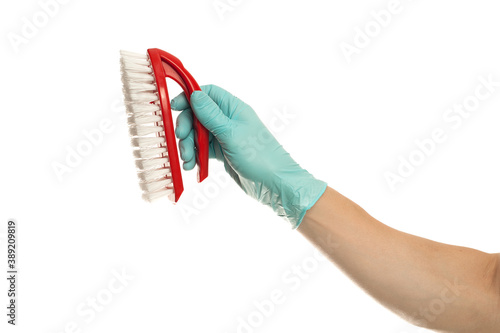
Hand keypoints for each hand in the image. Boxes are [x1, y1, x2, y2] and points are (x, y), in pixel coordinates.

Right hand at [171, 85, 325, 227]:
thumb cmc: (258, 156)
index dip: (189, 97)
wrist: (273, 183)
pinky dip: (195, 157)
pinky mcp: (222, 152)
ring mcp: (225, 136)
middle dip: (186, 127)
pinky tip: (191, 166)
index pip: (207, 93)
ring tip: (187, 160)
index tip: (174, 107)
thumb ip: (210, 115)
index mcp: (233, 109)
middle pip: (197, 115)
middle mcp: (228, 120)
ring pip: (197, 134)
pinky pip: (202, 150)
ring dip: (188, 145)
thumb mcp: (231, 133)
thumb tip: (195, 94)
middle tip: (182, 139)